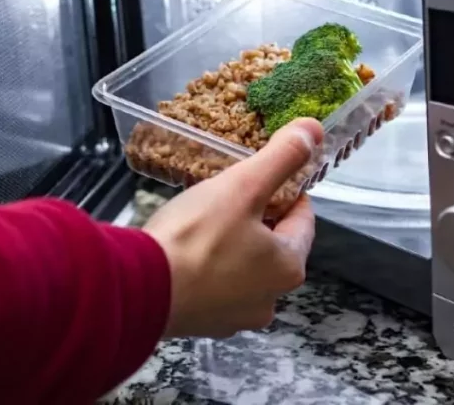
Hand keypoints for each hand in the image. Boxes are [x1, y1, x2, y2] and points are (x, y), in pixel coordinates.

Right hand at [143, 118, 322, 338]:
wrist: (139, 289)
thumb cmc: (195, 237)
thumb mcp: (242, 186)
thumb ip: (281, 157)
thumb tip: (313, 129)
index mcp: (288, 267)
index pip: (302, 220)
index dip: (289, 193)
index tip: (269, 177)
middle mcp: (269, 299)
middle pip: (273, 247)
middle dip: (257, 219)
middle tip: (232, 195)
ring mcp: (235, 317)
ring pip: (243, 268)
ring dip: (232, 245)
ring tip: (206, 220)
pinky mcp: (203, 323)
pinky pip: (213, 287)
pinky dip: (207, 268)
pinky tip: (187, 251)